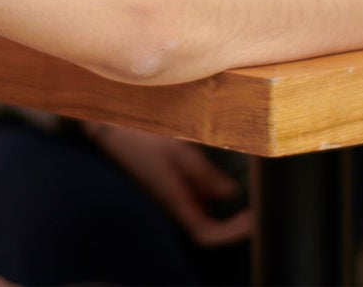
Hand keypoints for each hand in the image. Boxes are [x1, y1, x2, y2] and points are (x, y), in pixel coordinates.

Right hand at [81, 124, 250, 247]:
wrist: (109, 127)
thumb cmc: (141, 136)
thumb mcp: (179, 150)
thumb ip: (205, 174)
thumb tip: (230, 193)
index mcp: (173, 200)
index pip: (205, 234)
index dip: (230, 233)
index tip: (249, 219)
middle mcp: (171, 204)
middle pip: (206, 225)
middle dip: (231, 219)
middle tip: (253, 204)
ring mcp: (168, 196)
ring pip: (200, 210)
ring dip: (219, 202)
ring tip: (239, 182)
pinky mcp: (165, 186)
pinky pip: (191, 196)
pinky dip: (207, 189)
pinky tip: (214, 173)